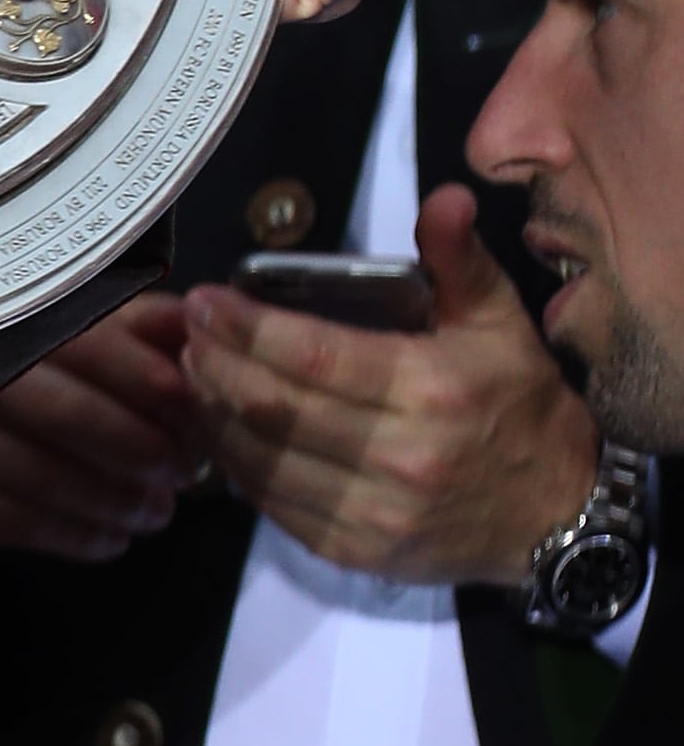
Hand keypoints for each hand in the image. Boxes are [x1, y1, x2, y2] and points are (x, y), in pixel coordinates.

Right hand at [0, 294, 206, 565]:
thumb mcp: (60, 332)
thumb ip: (130, 326)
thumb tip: (197, 326)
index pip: (82, 339)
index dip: (144, 378)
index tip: (191, 412)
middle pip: (63, 412)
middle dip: (136, 450)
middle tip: (181, 473)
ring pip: (38, 473)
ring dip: (110, 500)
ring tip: (154, 513)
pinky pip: (5, 518)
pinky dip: (69, 534)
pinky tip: (107, 538)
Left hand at [183, 185, 602, 586]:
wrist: (557, 516)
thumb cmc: (520, 408)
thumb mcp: (501, 324)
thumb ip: (459, 260)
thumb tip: (443, 195)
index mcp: (430, 389)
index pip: (312, 355)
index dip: (246, 328)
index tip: (205, 301)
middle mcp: (399, 455)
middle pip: (272, 406)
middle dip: (214, 363)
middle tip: (188, 332)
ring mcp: (372, 512)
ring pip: (259, 458)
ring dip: (212, 411)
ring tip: (193, 372)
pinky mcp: (353, 551)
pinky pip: (271, 503)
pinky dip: (234, 461)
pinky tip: (220, 426)